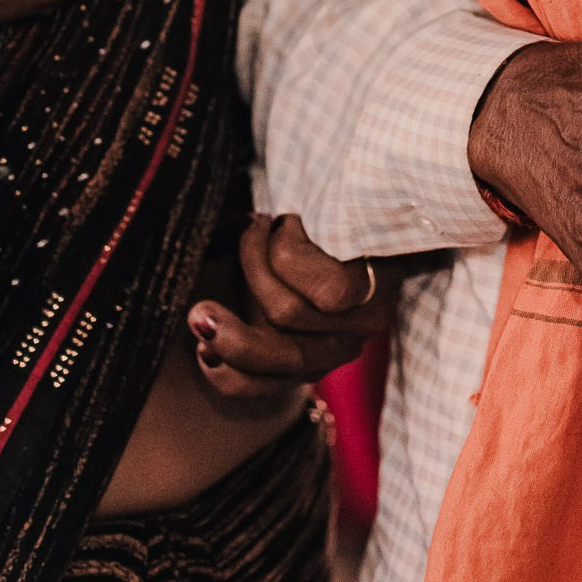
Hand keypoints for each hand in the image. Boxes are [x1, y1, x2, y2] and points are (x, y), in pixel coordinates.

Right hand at [187, 215, 393, 403]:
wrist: (381, 194)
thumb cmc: (314, 237)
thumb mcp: (275, 282)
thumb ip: (249, 308)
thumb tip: (202, 325)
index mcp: (315, 352)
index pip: (268, 387)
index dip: (229, 376)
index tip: (200, 347)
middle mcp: (344, 344)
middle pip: (282, 360)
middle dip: (232, 341)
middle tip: (199, 312)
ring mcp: (362, 318)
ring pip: (284, 312)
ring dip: (254, 261)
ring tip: (259, 225)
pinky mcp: (371, 287)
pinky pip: (304, 278)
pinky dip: (279, 242)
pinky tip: (284, 220)